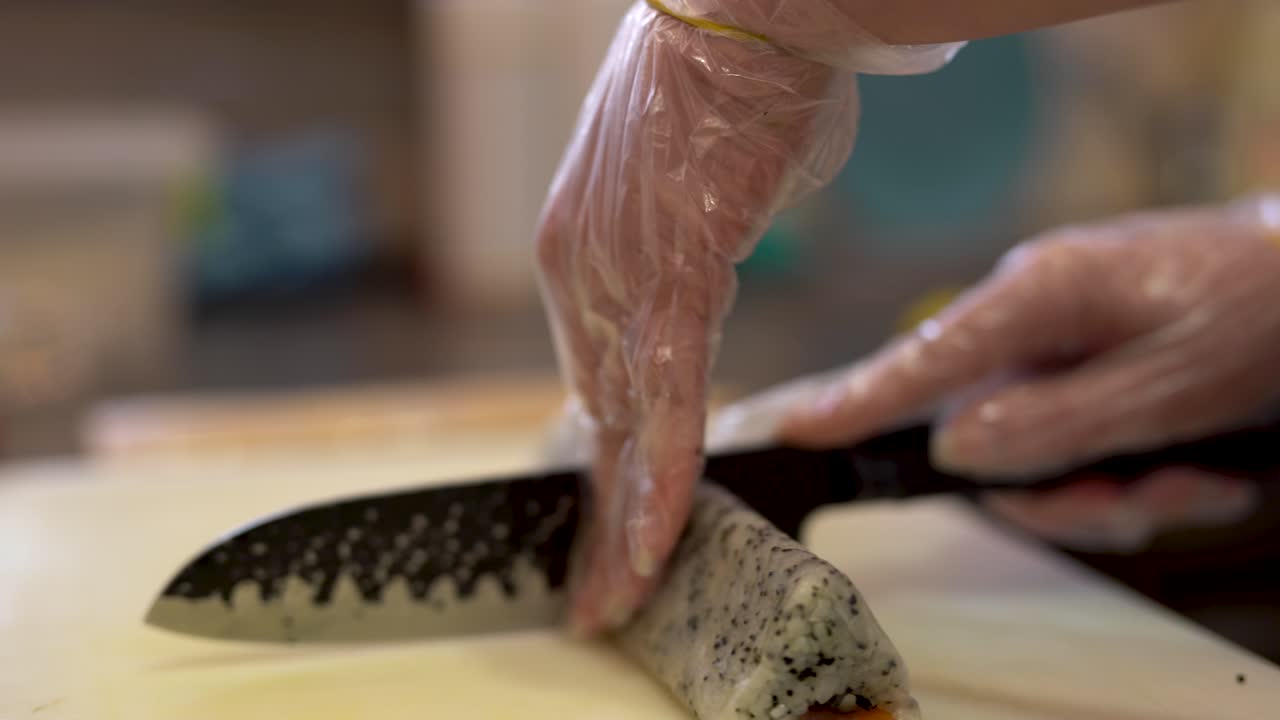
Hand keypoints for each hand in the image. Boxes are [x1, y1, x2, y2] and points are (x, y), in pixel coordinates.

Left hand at [535, 3, 955, 634]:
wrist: (740, 10)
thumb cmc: (724, 82)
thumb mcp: (688, 185)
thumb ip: (686, 249)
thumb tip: (714, 262)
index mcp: (579, 252)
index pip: (591, 382)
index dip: (602, 462)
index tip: (609, 517)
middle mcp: (582, 272)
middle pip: (593, 420)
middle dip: (595, 519)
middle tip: (593, 596)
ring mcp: (619, 278)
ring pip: (624, 425)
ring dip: (626, 521)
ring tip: (620, 598)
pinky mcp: (672, 276)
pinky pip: (670, 398)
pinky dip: (668, 473)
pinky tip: (661, 535)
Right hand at [709, 195, 1279, 549]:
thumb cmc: (1266, 310)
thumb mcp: (1169, 384)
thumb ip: (1056, 423)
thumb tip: (956, 450)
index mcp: (1038, 296)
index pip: (920, 360)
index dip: (851, 402)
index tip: (788, 433)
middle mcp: (1034, 320)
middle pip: (984, 435)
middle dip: (1061, 491)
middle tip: (1138, 502)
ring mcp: (1063, 347)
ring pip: (1034, 456)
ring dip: (1114, 491)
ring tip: (1195, 479)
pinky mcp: (1090, 372)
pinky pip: (1074, 448)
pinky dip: (1135, 476)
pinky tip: (1198, 465)